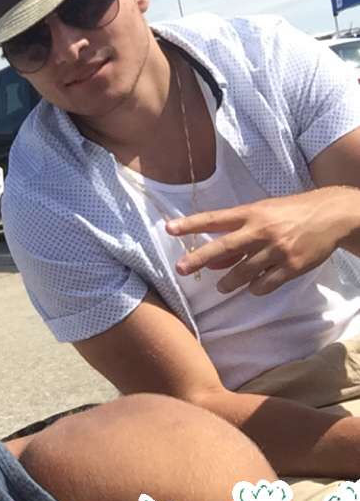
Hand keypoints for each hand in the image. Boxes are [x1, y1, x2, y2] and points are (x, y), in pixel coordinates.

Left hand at [167, 186, 359, 294]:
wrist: (331, 216)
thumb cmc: (291, 213)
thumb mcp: (263, 214)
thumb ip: (238, 234)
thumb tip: (212, 259)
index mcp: (252, 213)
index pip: (215, 219)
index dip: (191, 224)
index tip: (169, 228)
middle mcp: (262, 231)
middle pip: (223, 247)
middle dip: (199, 258)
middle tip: (180, 269)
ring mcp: (277, 250)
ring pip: (243, 272)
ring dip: (228, 282)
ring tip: (223, 287)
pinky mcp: (291, 267)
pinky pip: (264, 284)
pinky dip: (255, 288)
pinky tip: (254, 286)